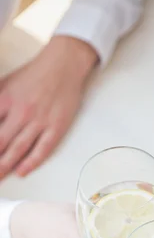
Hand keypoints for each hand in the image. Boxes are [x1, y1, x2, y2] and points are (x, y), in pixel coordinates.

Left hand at [0, 36, 97, 178]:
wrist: (63, 65)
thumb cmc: (35, 75)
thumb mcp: (5, 84)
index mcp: (5, 99)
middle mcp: (21, 112)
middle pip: (0, 142)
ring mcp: (39, 121)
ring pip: (18, 148)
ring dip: (6, 165)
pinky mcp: (56, 127)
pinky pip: (42, 149)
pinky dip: (31, 162)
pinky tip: (21, 171)